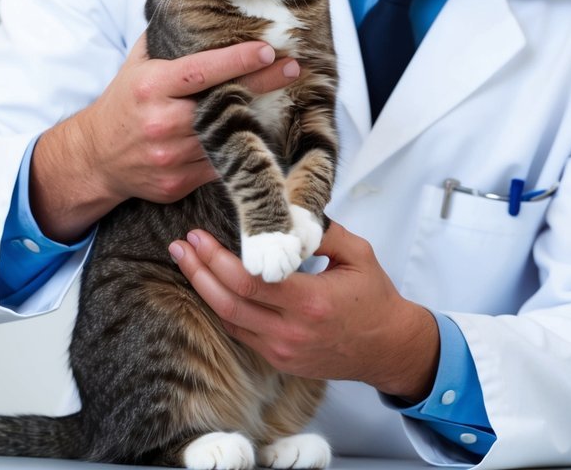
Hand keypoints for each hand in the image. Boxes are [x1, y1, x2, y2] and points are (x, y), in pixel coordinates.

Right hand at [29, 33, 300, 241]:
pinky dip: (239, 148)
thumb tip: (201, 5)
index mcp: (151, 87)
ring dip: (256, 117)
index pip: (202, 70)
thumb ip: (168, 39)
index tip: (268, 50)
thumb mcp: (137, 65)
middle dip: (262, 84)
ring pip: (226, 136)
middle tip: (293, 68)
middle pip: (223, 103)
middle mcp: (161, 122)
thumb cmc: (124, 102)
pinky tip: (257, 132)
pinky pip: (220, 164)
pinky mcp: (178, 182)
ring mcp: (171, 156)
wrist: (95, 157)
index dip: (238, 60)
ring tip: (282, 98)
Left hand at [169, 223, 440, 400]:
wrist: (388, 347)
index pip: (251, 281)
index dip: (217, 260)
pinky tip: (212, 287)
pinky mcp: (280, 360)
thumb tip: (289, 210)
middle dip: (200, 272)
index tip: (199, 237)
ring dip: (204, 290)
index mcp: (311, 301)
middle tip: (182, 246)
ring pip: (229, 321)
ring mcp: (283, 350)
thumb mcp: (358, 255)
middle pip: (229, 303)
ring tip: (187, 263)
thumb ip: (323, 232)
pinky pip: (241, 333)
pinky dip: (223, 309)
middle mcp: (292, 331)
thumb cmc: (376, 299)